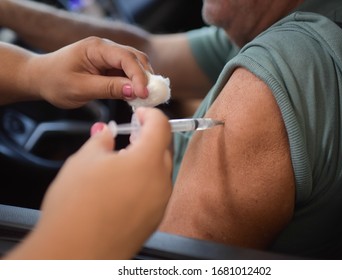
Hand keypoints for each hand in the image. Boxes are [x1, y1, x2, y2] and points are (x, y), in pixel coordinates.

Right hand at [6, 107, 171, 258]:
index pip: (162, 125)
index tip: (139, 113)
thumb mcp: (84, 159)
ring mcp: (160, 203)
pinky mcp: (153, 220)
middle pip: (163, 148)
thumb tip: (107, 131)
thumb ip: (101, 138)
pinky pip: (155, 191)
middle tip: (129, 133)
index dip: (150, 114)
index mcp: (148, 161)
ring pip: (159, 171)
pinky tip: (122, 184)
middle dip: (149, 136)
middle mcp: (161, 182)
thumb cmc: (77, 206)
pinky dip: (144, 180)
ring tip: (122, 160)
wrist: (75, 253)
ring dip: (146, 159)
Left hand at [30, 37, 151, 107]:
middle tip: (150, 97)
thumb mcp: (80, 88)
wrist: (41, 79)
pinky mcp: (110, 67)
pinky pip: (128, 74)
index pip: (126, 57)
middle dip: (145, 77)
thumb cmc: (55, 81)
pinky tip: (137, 96)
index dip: (138, 75)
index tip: (143, 94)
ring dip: (142, 81)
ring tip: (145, 98)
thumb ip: (108, 88)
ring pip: (135, 65)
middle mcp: (105, 48)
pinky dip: (135, 85)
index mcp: (96, 48)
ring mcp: (109, 57)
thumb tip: (134, 91)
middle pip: (135, 58)